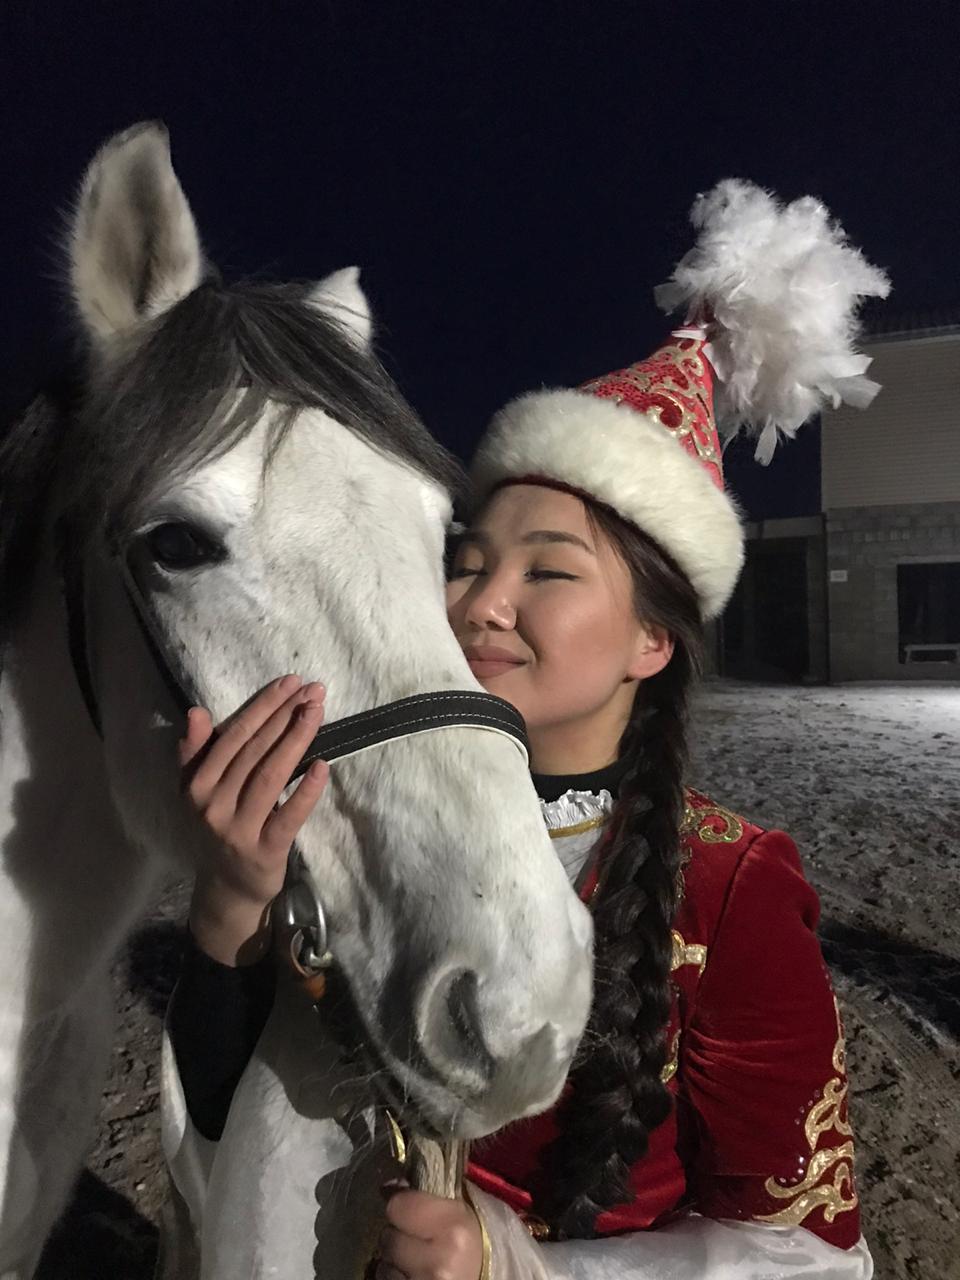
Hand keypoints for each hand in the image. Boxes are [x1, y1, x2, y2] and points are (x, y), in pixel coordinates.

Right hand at [180, 673, 329, 964]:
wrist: (227, 888)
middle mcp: (212, 805)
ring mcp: (238, 829)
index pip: (233, 736)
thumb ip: (196, 752)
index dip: (263, 706)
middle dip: (285, 715)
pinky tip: (323, 765)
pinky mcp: (265, 851)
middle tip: (313, 690)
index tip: (291, 682)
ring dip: (296, 740)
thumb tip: (196, 712)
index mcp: (196, 785)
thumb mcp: (198, 791)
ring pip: (270, 776)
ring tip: (317, 713)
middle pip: (254, 751)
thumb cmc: (219, 827)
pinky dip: (306, 790)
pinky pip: (288, 815)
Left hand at [377, 1187, 483, 1279]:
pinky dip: (396, 1279)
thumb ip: (429, 1197)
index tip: (409, 1210)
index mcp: (454, 1227)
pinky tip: (415, 1276)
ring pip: (385, 1266)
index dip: (401, 1206)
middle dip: (397, 1237)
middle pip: (388, 1238)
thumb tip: (388, 1187)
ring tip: (417, 1262)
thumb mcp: (462, 1214)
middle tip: (417, 1240)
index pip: (397, 1206)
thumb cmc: (477, 1246)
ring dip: (395, 1263)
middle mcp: (438, 1260)